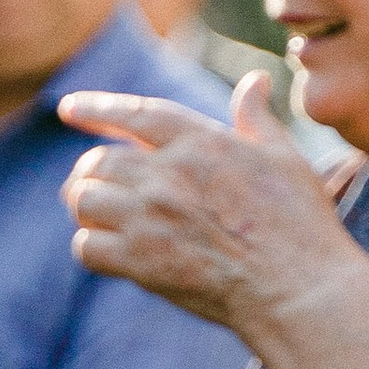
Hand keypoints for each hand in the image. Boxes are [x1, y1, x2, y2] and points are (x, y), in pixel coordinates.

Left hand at [57, 74, 355, 340]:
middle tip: (90, 182)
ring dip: (85, 206)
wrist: (297, 288)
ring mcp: (150, 218)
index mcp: (201, 142)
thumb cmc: (300, 224)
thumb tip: (255, 80)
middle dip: (91, 170)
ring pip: (84, 199)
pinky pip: (87, 247)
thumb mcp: (284, 157)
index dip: (98, 108)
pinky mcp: (140, 262)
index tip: (68, 108)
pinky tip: (107, 251)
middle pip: (100, 160)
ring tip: (96, 214)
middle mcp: (168, 174)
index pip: (136, 114)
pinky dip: (90, 247)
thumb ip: (256, 118)